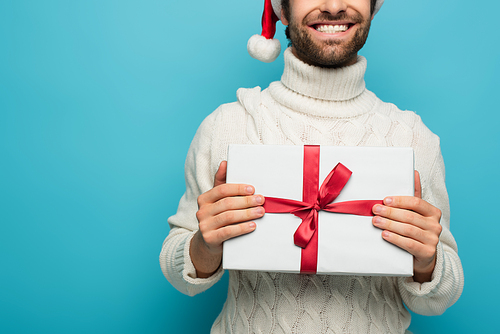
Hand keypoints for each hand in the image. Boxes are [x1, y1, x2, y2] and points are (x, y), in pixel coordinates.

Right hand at [190, 161, 264, 277]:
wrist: (209, 242)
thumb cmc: (218, 217)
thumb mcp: (218, 200)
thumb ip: (222, 182)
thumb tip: (225, 162)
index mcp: (204, 198)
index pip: (222, 189)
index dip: (238, 188)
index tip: (252, 189)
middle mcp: (201, 211)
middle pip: (227, 203)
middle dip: (246, 201)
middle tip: (261, 200)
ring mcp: (204, 225)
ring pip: (228, 216)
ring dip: (247, 213)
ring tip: (261, 212)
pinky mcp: (209, 238)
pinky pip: (228, 231)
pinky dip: (242, 228)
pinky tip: (253, 225)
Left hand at [372, 171, 442, 282]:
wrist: (423, 257)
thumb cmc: (416, 230)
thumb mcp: (415, 213)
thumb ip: (413, 195)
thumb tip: (413, 172)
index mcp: (433, 212)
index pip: (416, 202)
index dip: (399, 200)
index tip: (384, 200)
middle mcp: (435, 225)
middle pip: (410, 216)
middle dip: (390, 212)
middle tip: (375, 210)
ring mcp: (433, 240)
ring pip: (408, 229)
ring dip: (389, 224)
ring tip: (375, 221)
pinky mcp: (427, 253)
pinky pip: (409, 244)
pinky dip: (395, 238)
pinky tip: (385, 235)